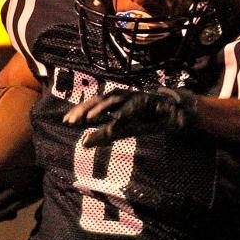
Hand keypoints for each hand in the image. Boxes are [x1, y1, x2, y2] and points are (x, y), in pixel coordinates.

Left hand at [62, 87, 197, 146]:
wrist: (172, 115)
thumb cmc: (147, 119)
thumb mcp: (122, 130)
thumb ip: (103, 135)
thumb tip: (83, 144)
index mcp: (115, 103)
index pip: (93, 104)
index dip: (79, 111)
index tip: (66, 121)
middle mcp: (122, 96)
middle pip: (99, 99)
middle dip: (84, 108)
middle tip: (70, 120)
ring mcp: (134, 96)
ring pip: (113, 99)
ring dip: (100, 107)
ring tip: (87, 118)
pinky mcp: (146, 101)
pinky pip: (131, 108)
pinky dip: (122, 113)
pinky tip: (115, 120)